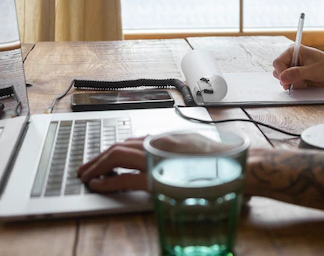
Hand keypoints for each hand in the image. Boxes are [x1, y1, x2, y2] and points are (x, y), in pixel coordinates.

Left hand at [77, 132, 242, 192]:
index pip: (132, 140)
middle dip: (98, 157)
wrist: (239, 167)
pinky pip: (125, 178)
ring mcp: (159, 157)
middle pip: (119, 145)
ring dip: (97, 166)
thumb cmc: (222, 162)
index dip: (112, 150)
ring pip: (117, 156)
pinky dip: (108, 181)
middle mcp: (160, 142)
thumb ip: (175, 151)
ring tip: (86, 176)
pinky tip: (99, 185)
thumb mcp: (195, 150)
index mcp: (168, 137)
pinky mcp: (159, 176)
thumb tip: (163, 157)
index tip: (103, 158)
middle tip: (85, 167)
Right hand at [272, 44, 323, 89]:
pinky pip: (291, 83)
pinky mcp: (298, 76)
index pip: (278, 62)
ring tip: (305, 81)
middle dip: (287, 79)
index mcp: (294, 51)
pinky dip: (297, 85)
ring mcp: (295, 68)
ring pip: (284, 78)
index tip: (286, 81)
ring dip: (293, 83)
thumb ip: (296, 74)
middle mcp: (293, 58)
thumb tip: (282, 77)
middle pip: (278, 71)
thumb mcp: (312, 70)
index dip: (281, 73)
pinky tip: (306, 83)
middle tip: (299, 80)